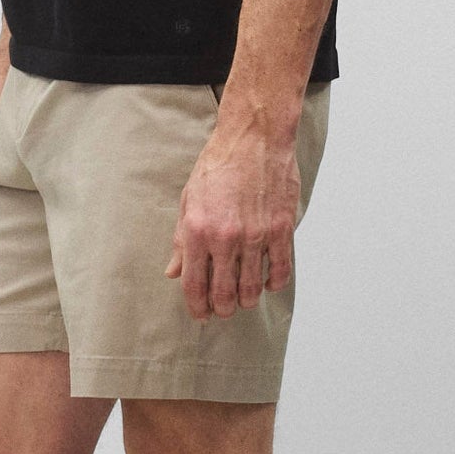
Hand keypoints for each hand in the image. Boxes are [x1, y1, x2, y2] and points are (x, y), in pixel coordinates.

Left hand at [165, 121, 298, 318]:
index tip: (201, 315)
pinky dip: (274, 283)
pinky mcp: (281, 229)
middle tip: (224, 309)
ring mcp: (256, 235)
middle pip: (224, 293)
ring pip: (252, 288)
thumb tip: (173, 272)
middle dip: (223, 308)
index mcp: (198, 230)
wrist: (254, 138)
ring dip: (247, 300)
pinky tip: (268, 282)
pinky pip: (280, 269)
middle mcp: (226, 237)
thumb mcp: (188, 201)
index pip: (194, 284)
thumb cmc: (219, 165)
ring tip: (244, 299)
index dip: (197, 307)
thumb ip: (181, 240)